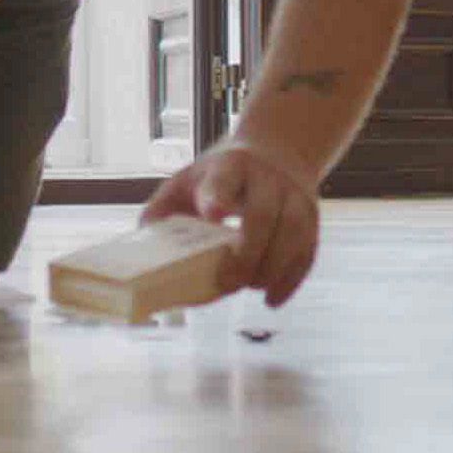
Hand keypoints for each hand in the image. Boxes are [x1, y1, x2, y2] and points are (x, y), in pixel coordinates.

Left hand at [140, 139, 320, 307]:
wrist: (276, 152)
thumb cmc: (221, 176)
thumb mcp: (187, 180)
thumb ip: (161, 211)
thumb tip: (141, 247)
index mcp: (231, 165)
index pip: (225, 179)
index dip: (218, 196)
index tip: (210, 215)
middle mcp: (267, 178)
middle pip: (263, 214)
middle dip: (247, 252)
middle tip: (227, 281)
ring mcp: (294, 197)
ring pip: (293, 232)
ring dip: (272, 268)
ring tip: (250, 289)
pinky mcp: (311, 218)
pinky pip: (307, 251)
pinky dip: (291, 279)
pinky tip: (272, 299)